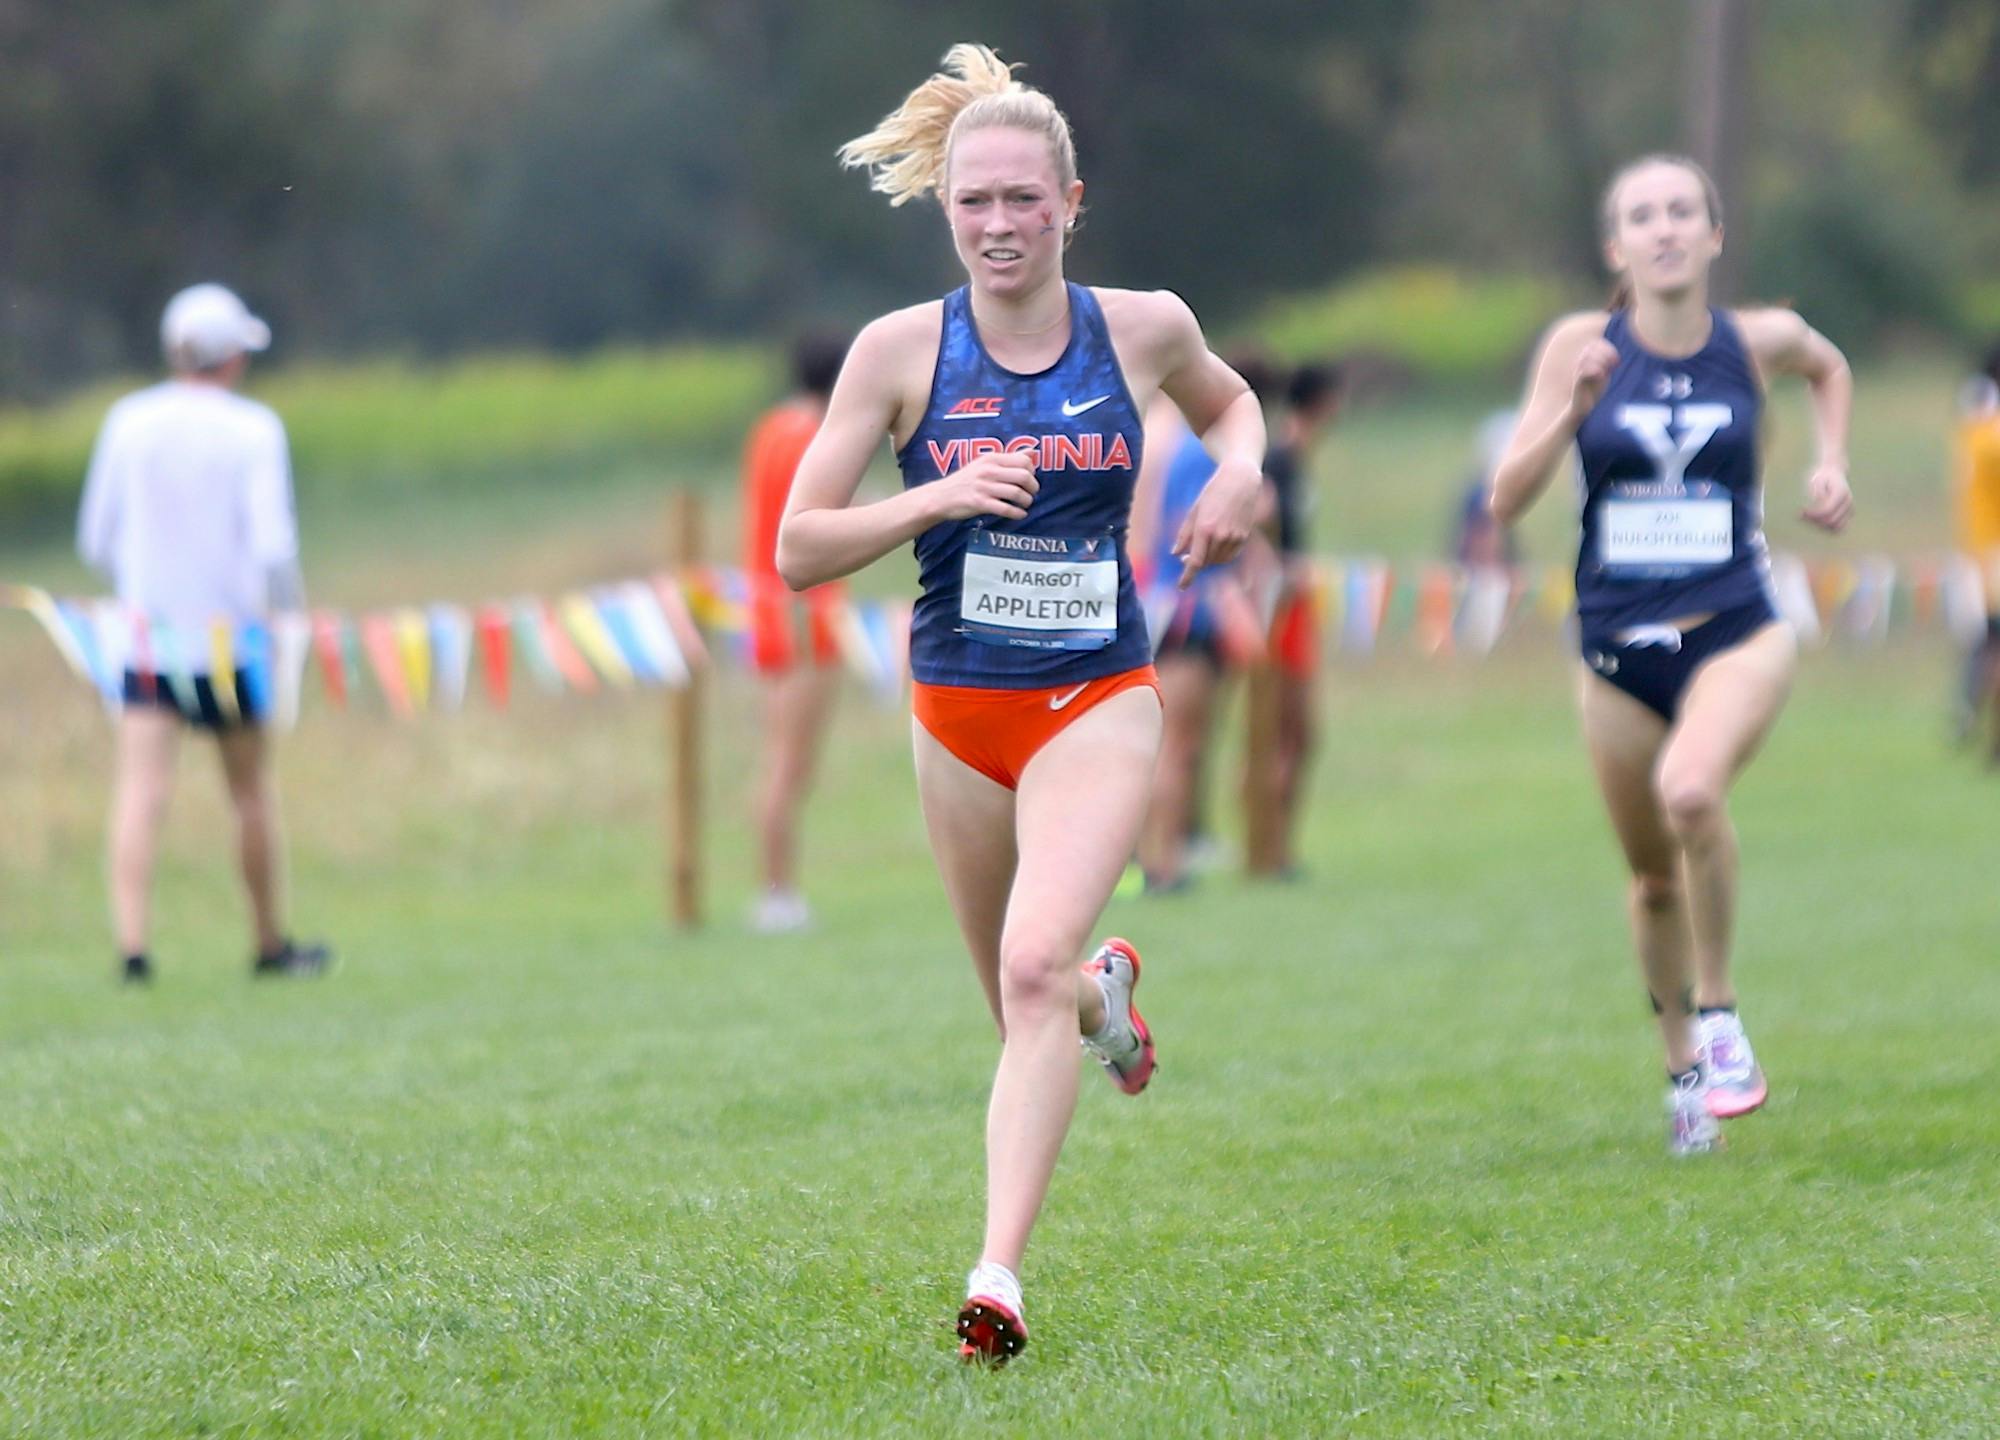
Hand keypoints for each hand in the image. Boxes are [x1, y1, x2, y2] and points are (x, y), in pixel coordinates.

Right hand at [930, 450, 1038, 522]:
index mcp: (992, 459)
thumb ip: (1009, 458)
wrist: (941, 496)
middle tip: (1031, 493)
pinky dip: (1017, 513)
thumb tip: (1033, 452)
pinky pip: (1006, 509)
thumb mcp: (985, 463)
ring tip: (1025, 504)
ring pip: (1017, 493)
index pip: (1024, 461)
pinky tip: (1020, 514)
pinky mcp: (979, 503)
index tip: (1029, 479)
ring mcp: (984, 487)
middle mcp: (989, 471)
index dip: (1032, 471)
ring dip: (1027, 501)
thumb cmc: (966, 480)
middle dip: (1033, 487)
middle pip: (1024, 476)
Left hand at [1171, 458, 1262, 588]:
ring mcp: (1235, 537)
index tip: (1182, 586)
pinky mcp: (1244, 537)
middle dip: (1195, 563)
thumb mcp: (1194, 510)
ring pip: (1219, 560)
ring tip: (1201, 548)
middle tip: (1185, 558)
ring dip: (1208, 560)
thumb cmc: (1214, 492)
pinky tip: (1215, 546)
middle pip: (1206, 562)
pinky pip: (1230, 555)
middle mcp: (1221, 536)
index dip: (1187, 576)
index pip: (1195, 561)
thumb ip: (1184, 534)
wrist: (1241, 480)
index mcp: (1205, 529)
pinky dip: (1221, 556)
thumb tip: (1175, 553)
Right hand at [1568, 339, 1618, 420]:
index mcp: (1587, 361)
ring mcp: (1578, 373)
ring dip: (1599, 360)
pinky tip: (1602, 375)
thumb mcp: (1603, 376)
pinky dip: (1594, 371)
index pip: (1594, 345)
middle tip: (1614, 363)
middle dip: (1605, 353)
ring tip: (1607, 369)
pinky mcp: (1577, 384)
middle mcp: (1581, 365)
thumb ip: (1606, 366)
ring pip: (1585, 358)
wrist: (1582, 408)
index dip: (1607, 348)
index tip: (1616, 359)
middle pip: (1590, 349)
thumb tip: (1615, 357)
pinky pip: (1583, 372)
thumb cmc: (1593, 391)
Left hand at [1800, 466, 1851, 531]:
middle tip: (1801, 515)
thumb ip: (1818, 493)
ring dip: (1820, 527)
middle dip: (1814, 520)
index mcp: (1841, 493)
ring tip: (1807, 519)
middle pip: (1831, 521)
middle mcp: (1848, 502)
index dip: (1813, 514)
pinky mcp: (1847, 515)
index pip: (1827, 511)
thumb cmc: (1822, 476)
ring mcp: (1849, 509)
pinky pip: (1837, 528)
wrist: (1833, 472)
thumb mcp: (1817, 480)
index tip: (1801, 510)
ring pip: (1836, 528)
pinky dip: (1826, 528)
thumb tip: (1818, 504)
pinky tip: (1814, 522)